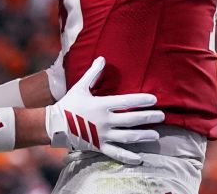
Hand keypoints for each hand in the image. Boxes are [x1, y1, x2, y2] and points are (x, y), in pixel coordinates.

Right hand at [45, 57, 164, 164]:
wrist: (53, 125)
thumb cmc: (69, 104)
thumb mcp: (80, 87)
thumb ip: (93, 73)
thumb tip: (102, 58)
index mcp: (101, 105)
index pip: (126, 102)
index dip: (141, 100)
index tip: (155, 100)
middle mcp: (104, 121)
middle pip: (131, 120)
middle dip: (148, 118)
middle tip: (162, 116)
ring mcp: (102, 135)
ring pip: (127, 137)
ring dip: (143, 136)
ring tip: (156, 135)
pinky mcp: (98, 146)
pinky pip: (116, 153)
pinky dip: (128, 157)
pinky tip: (139, 159)